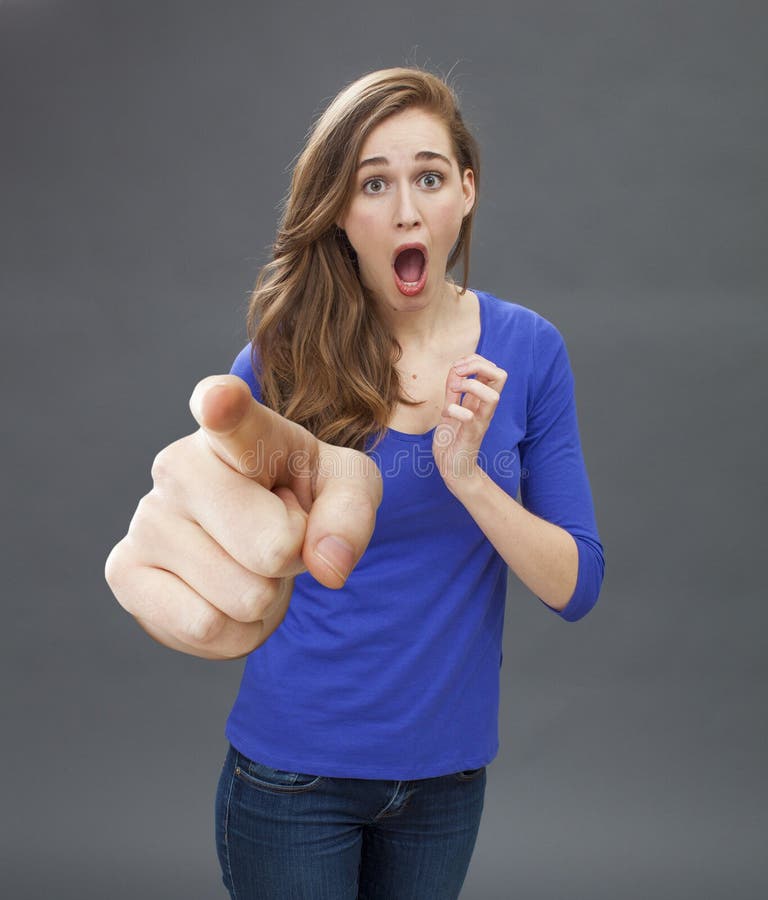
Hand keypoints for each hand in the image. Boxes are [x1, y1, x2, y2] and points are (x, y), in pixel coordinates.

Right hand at [104, 375, 382, 659]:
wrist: (254, 534)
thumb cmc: (301, 495)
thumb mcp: (347, 490)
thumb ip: (351, 514)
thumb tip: (328, 564)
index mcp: (240, 429)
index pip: (229, 415)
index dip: (224, 407)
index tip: (220, 400)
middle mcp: (180, 464)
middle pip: (271, 549)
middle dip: (291, 558)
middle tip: (276, 535)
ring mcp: (147, 517)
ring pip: (243, 597)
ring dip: (264, 597)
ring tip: (249, 562)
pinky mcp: (124, 570)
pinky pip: (206, 628)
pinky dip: (236, 631)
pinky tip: (224, 595)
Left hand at [432, 354, 506, 490]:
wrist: (452, 469)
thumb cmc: (453, 441)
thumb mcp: (450, 409)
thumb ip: (453, 391)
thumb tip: (455, 369)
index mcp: (481, 401)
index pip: (493, 370)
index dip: (475, 361)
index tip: (457, 368)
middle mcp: (485, 409)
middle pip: (500, 376)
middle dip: (478, 366)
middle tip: (458, 375)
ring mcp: (480, 422)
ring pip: (493, 396)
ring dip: (471, 386)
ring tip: (455, 392)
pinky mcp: (471, 436)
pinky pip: (470, 418)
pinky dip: (456, 410)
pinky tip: (447, 414)